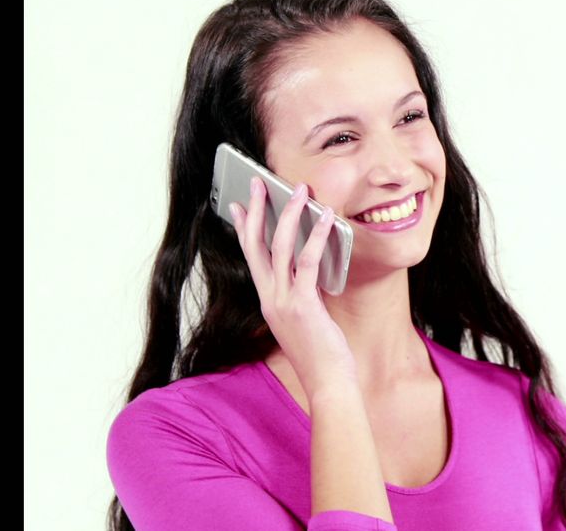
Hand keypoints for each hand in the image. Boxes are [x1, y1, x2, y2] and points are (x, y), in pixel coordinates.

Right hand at [229, 176, 358, 397]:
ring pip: (279, 248)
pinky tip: (327, 218)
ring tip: (300, 190)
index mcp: (268, 301)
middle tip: (259, 182)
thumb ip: (304, 294)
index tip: (238, 205)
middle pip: (256, 245)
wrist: (327, 383)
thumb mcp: (307, 319)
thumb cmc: (322, 354)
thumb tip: (312, 269)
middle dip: (257, 210)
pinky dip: (317, 236)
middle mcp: (269, 298)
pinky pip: (308, 262)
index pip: (250, 257)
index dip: (243, 228)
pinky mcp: (303, 305)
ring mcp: (283, 302)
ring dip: (289, 215)